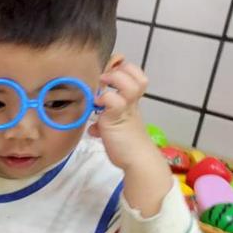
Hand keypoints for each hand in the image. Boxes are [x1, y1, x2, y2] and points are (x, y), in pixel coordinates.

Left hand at [91, 61, 172, 215]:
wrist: (138, 161)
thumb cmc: (125, 146)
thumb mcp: (114, 130)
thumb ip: (104, 124)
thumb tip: (94, 127)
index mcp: (132, 103)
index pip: (137, 77)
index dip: (126, 70)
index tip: (109, 74)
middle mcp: (132, 104)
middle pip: (139, 76)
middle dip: (121, 71)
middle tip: (104, 80)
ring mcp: (126, 110)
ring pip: (130, 85)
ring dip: (114, 81)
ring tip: (102, 89)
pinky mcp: (117, 119)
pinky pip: (114, 101)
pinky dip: (104, 100)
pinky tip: (97, 110)